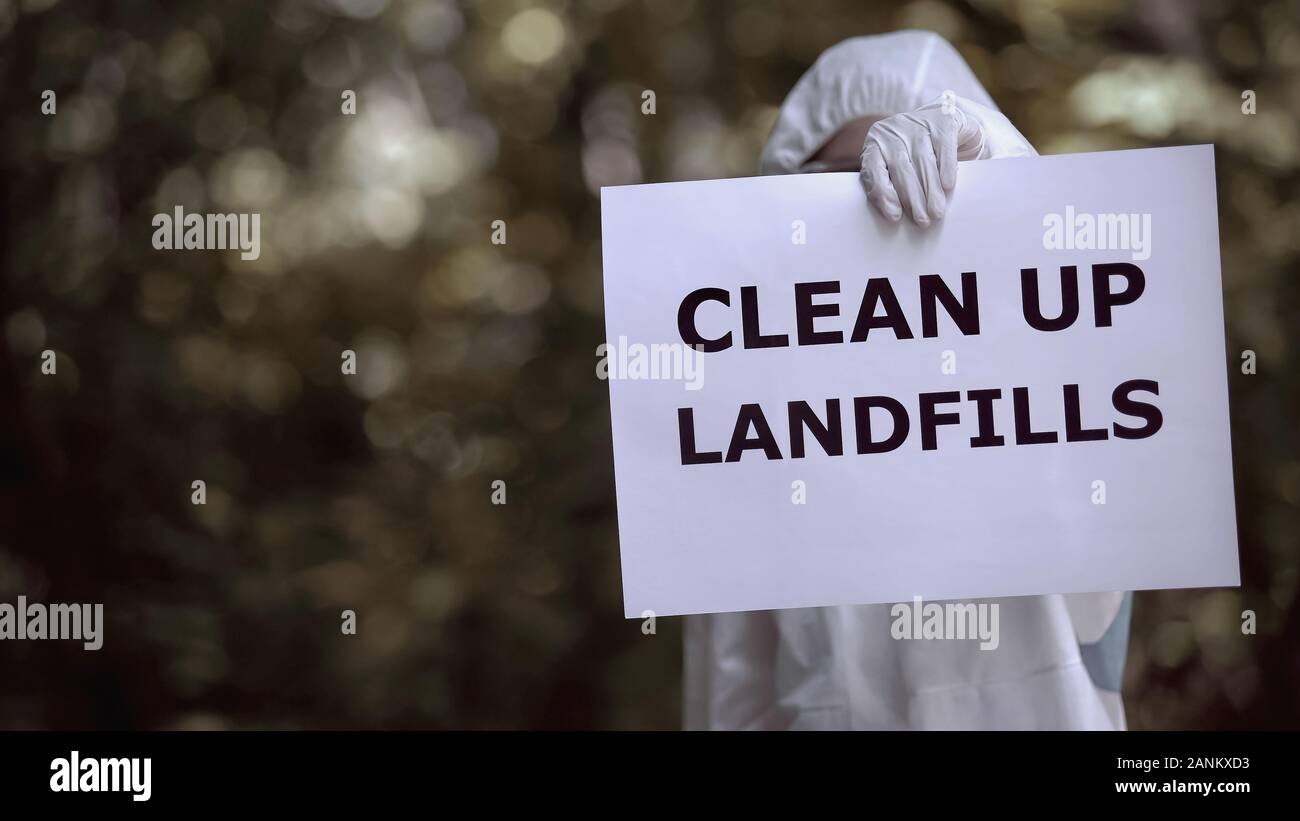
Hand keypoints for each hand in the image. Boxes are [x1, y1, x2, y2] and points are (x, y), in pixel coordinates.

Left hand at [859, 91, 986, 226]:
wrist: (943, 120)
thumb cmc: (915, 155)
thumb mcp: (896, 166)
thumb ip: (890, 185)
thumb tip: (894, 215)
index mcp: (875, 144)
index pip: (873, 170)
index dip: (883, 194)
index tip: (895, 216)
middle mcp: (893, 131)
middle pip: (901, 167)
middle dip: (912, 198)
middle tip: (922, 221)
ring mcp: (917, 123)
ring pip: (922, 160)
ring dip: (930, 189)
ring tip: (936, 212)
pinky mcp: (943, 120)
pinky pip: (943, 147)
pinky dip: (946, 168)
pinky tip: (948, 186)